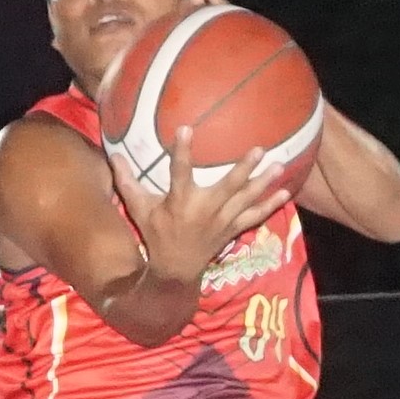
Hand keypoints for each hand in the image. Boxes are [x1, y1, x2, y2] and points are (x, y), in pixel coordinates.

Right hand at [115, 146, 299, 289]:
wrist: (175, 270)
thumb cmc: (156, 235)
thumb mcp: (139, 209)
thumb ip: (127, 182)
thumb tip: (113, 154)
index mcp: (180, 202)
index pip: (180, 172)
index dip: (183, 151)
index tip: (186, 128)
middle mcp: (205, 211)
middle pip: (228, 187)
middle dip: (244, 169)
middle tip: (259, 149)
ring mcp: (222, 221)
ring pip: (246, 200)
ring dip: (264, 183)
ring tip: (280, 165)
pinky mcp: (232, 229)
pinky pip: (255, 216)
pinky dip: (270, 206)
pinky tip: (286, 192)